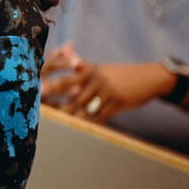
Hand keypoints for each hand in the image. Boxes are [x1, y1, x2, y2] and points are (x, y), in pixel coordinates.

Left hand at [40, 43, 171, 122]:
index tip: (38, 88)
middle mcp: (97, 78)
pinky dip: (91, 123)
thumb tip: (67, 59)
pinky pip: (101, 116)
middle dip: (55, 97)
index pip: (68, 76)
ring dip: (71, 115)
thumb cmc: (121, 74)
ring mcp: (107, 91)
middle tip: (40, 104)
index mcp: (90, 70)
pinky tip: (82, 129)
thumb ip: (84, 67)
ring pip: (84, 106)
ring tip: (58, 123)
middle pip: (71, 90)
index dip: (53, 83)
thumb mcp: (102, 68)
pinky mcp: (118, 103)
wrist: (150, 78)